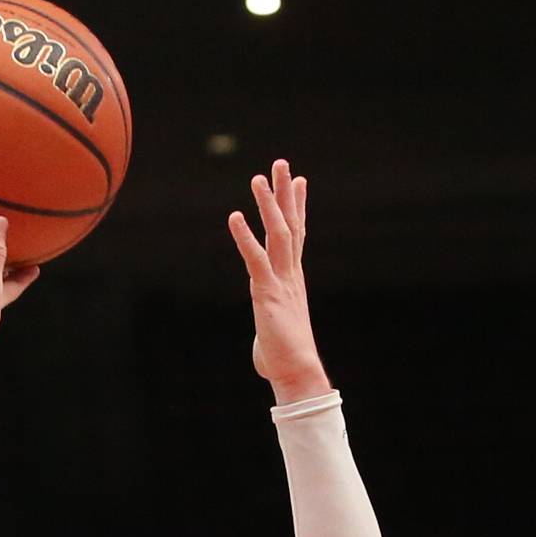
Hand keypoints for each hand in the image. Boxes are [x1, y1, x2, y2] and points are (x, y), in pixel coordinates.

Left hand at [228, 160, 332, 405]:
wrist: (296, 371)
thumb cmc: (283, 359)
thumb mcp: (275, 332)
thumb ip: (270, 326)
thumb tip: (267, 341)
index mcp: (293, 280)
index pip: (297, 236)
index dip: (297, 207)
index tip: (300, 182)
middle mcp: (291, 274)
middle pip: (290, 225)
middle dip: (285, 194)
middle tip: (282, 165)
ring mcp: (281, 281)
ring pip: (277, 234)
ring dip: (268, 205)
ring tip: (259, 178)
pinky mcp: (267, 292)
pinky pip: (255, 258)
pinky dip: (244, 237)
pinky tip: (235, 216)